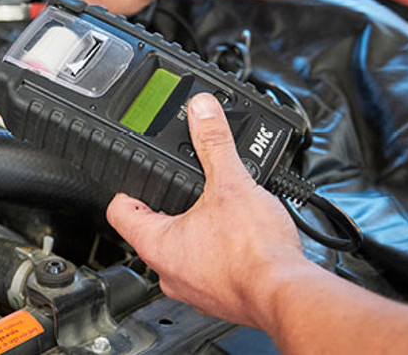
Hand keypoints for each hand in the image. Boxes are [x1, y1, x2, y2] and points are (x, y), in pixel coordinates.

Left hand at [106, 93, 305, 327]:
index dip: (126, 187)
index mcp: (157, 245)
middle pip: (151, 231)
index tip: (136, 175)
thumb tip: (201, 111)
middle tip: (183, 186)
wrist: (287, 293)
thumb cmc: (255, 252)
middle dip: (168, 206)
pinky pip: (208, 268)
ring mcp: (194, 289)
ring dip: (195, 230)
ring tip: (215, 209)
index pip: (120, 212)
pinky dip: (218, 250)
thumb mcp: (230, 183)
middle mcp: (169, 273)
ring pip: (182, 252)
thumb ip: (214, 142)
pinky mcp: (221, 297)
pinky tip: (239, 236)